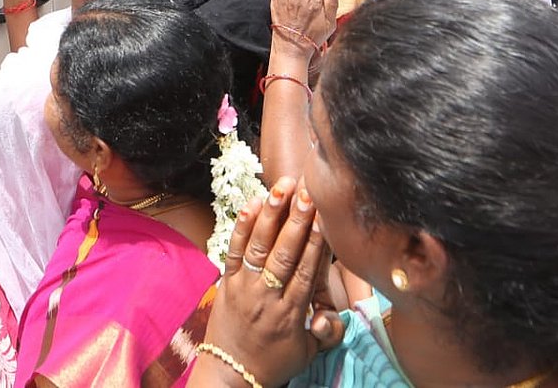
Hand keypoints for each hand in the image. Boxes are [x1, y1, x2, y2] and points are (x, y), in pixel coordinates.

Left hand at [197, 177, 341, 387]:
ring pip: (258, 247)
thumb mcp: (308, 353)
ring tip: (281, 187)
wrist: (230, 374)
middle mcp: (266, 297)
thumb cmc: (273, 361)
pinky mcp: (226, 282)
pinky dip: (242, 227)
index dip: (315, 243)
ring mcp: (244, 287)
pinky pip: (234, 250)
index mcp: (290, 314)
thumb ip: (328, 333)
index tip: (325, 217)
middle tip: (306, 193)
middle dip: (296, 221)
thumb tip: (331, 317)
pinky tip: (252, 204)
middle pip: (284, 254)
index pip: (306, 272)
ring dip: (271, 215)